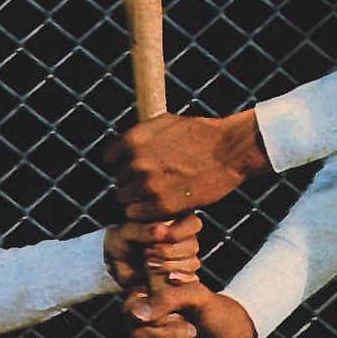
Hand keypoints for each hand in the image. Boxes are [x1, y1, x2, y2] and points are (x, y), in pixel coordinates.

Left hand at [103, 109, 271, 219]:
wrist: (227, 151)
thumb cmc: (199, 134)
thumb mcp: (164, 122)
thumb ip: (140, 135)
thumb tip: (122, 146)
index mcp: (133, 140)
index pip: (109, 159)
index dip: (122, 164)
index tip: (135, 168)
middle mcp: (136, 162)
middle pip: (119, 182)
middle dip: (132, 183)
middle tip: (153, 184)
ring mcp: (148, 185)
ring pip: (126, 201)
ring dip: (139, 201)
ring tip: (158, 196)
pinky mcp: (162, 205)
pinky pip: (138, 215)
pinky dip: (147, 214)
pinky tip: (162, 206)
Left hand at [103, 215, 202, 289]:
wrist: (117, 263)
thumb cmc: (122, 241)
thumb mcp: (127, 232)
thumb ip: (143, 230)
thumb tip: (161, 230)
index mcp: (176, 220)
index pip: (193, 224)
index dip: (175, 233)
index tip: (155, 239)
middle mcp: (184, 238)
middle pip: (193, 245)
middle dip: (170, 252)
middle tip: (148, 253)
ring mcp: (185, 258)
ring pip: (192, 263)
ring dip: (170, 266)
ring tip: (148, 265)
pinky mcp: (181, 276)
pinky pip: (187, 279)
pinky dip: (172, 278)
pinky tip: (158, 276)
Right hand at [122, 282, 255, 337]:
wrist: (230, 336)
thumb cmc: (213, 310)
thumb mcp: (197, 295)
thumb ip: (168, 298)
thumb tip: (137, 316)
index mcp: (146, 299)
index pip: (129, 310)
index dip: (152, 318)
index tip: (178, 316)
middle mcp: (140, 323)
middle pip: (136, 336)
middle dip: (168, 337)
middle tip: (193, 332)